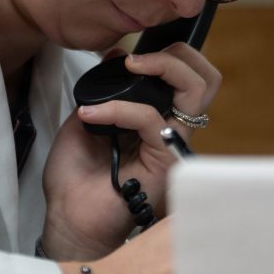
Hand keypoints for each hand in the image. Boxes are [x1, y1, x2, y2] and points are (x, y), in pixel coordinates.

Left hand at [41, 44, 219, 259]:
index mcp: (157, 120)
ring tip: (131, 65)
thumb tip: (119, 55)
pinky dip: (119, 108)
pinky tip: (91, 115)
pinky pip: (150, 117)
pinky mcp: (166, 159)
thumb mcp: (85, 118)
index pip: (187, 78)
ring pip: (195, 89)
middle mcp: (172, 130)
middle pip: (205, 78)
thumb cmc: (76, 180)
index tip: (129, 57)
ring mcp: (173, 144)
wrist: (68, 218)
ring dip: (162, 66)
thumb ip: (104, 88)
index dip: (166, 57)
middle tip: (141, 58)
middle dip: (177, 55)